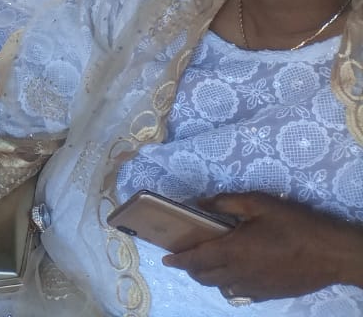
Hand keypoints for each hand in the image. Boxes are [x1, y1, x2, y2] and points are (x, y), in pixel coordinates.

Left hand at [163, 192, 362, 301]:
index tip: (166, 259)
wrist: (332, 253)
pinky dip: (230, 285)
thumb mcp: (258, 203)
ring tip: (206, 266)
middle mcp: (240, 273)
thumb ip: (226, 203)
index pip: (196, 259)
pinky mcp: (270, 294)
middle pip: (205, 276)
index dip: (178, 259)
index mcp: (233, 251)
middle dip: (190, 269)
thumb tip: (200, 203)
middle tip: (184, 259)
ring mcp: (256, 287)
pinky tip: (234, 276)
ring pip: (222, 287)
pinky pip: (241, 293)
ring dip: (209, 278)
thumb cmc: (294, 224)